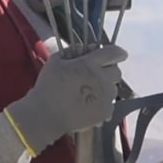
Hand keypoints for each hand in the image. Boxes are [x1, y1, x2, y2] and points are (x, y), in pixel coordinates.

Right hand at [5, 44, 126, 152]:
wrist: (45, 116)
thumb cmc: (48, 86)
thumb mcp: (56, 61)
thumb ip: (75, 50)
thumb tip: (92, 46)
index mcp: (89, 65)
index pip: (115, 52)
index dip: (117, 52)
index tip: (116, 55)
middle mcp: (101, 79)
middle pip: (116, 71)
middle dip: (108, 71)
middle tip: (94, 76)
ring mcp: (106, 97)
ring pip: (114, 88)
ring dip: (105, 87)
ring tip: (88, 93)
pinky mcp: (106, 111)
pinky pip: (110, 103)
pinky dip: (102, 103)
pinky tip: (88, 105)